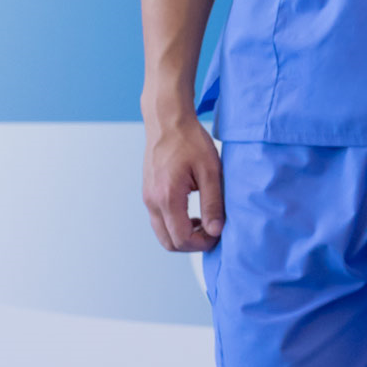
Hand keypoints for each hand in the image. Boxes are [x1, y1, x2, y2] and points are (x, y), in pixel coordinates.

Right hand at [142, 106, 224, 251]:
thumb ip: (213, 203)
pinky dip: (175, 225)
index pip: (181, 238)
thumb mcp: (210, 171)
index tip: (219, 234)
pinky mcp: (148, 194)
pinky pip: (159, 220)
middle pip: (169, 242)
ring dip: (183, 235)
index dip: (202, 243)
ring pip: (162, 233)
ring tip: (204, 221)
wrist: (167, 121)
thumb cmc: (190, 141)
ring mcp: (147, 198)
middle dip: (192, 244)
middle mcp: (152, 202)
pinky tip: (192, 213)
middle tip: (212, 232)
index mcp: (168, 197)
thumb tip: (216, 230)